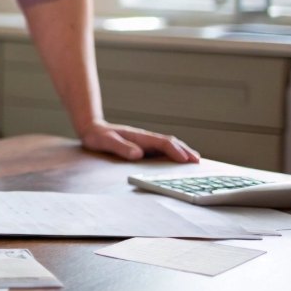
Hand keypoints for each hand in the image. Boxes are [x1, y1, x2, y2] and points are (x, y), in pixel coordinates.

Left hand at [79, 120, 200, 162]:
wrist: (91, 129)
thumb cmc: (97, 136)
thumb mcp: (105, 142)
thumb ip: (120, 147)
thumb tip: (138, 154)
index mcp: (139, 136)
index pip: (162, 142)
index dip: (174, 151)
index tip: (185, 159)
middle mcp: (145, 138)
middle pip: (170, 142)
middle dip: (184, 150)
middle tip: (198, 161)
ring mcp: (145, 141)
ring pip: (168, 145)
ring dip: (182, 151)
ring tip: (195, 160)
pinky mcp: (143, 145)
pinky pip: (162, 149)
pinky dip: (173, 153)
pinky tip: (178, 159)